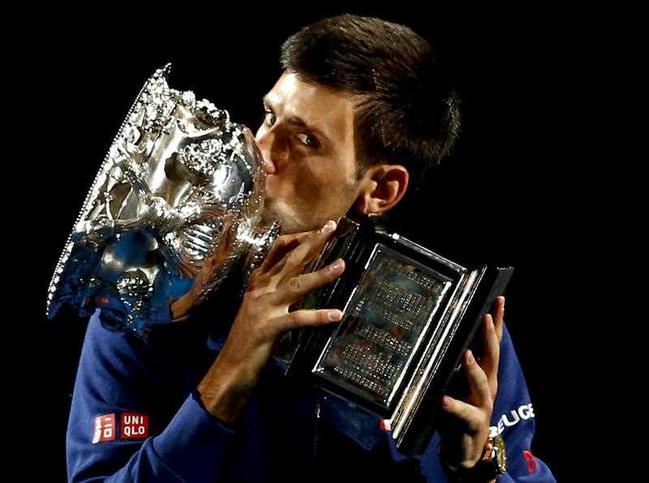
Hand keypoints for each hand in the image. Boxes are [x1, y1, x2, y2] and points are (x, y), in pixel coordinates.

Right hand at [198, 220, 344, 421]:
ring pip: (296, 285)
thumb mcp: (259, 307)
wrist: (229, 366)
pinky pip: (298, 319)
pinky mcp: (269, 328)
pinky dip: (318, 316)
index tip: (317, 230)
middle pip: (290, 260)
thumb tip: (297, 278)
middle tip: (332, 227)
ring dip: (321, 274)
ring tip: (342, 265)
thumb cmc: (247, 338)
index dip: (297, 238)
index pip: (277, 251)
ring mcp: (264, 308)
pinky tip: (336, 314)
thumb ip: (275, 291)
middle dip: (312, 243)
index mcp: (258, 284)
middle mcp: (260, 290)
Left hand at [438, 296, 505, 474]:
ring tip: (466, 354)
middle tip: (485, 317)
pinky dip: (454, 406)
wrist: (464, 449)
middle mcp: (488, 386)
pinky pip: (463, 414)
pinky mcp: (472, 424)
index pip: (492, 343)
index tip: (498, 300)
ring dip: (473, 368)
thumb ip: (453, 360)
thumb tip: (439, 331)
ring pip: (481, 384)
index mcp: (485, 373)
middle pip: (491, 357)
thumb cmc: (458, 408)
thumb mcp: (456, 381)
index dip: (496, 322)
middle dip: (489, 337)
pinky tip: (444, 399)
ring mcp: (482, 405)